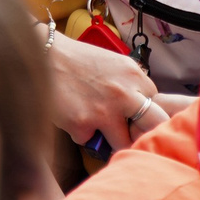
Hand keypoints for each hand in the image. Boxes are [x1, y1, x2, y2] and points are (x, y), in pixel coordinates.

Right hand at [48, 34, 164, 151]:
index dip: (145, 113)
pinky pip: (88, 140)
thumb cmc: (76, 59)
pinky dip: (80, 133)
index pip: (156, 104)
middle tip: (133, 136)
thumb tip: (140, 105)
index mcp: (134, 75)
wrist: (43, 56)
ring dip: (111, 139)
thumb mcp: (113, 63)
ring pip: (123, 143)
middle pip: (153, 126)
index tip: (136, 118)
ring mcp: (105, 112)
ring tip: (98, 128)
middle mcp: (124, 94)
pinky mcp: (83, 125)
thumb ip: (130, 83)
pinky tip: (72, 116)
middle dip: (144, 133)